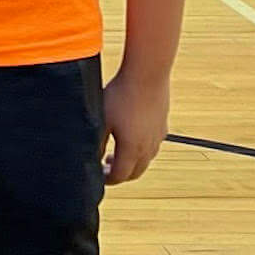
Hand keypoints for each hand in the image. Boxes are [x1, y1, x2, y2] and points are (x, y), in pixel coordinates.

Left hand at [100, 66, 168, 185]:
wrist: (147, 74)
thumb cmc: (121, 95)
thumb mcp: (101, 120)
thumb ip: (96, 142)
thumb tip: (91, 157)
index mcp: (132, 149)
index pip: (119, 176)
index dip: (106, 179)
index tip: (97, 174)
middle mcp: (148, 148)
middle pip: (135, 173)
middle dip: (119, 174)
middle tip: (105, 166)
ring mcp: (158, 137)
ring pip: (145, 160)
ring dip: (131, 162)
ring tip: (116, 152)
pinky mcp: (162, 126)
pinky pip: (152, 146)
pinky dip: (141, 149)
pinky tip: (131, 135)